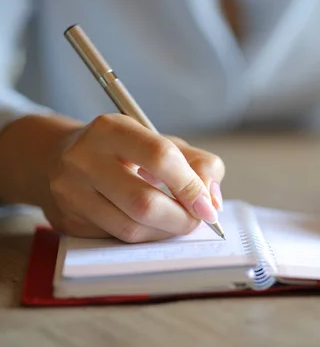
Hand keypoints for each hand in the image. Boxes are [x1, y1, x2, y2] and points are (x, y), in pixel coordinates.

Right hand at [42, 114, 224, 241]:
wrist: (59, 158)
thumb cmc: (123, 151)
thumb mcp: (162, 142)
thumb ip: (198, 164)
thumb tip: (212, 201)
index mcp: (112, 129)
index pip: (160, 157)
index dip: (190, 186)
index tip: (208, 206)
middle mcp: (84, 158)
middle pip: (144, 202)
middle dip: (181, 218)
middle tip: (196, 220)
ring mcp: (71, 192)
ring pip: (131, 228)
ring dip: (165, 232)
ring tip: (177, 222)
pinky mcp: (69, 220)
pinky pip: (118, 238)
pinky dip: (146, 237)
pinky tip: (153, 226)